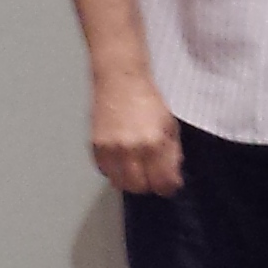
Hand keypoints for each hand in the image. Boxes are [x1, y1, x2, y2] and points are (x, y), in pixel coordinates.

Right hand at [91, 76, 182, 195]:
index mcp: (154, 144)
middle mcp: (131, 149)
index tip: (169, 185)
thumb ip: (172, 154)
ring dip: (130, 181)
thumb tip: (172, 177)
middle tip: (152, 178)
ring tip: (137, 171)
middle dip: (149, 185)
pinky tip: (122, 161)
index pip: (162, 182)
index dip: (168, 187)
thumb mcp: (170, 126)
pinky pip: (105, 171)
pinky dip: (114, 172)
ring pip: (120, 183)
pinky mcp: (95, 146)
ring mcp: (111, 149)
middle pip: (139, 187)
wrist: (120, 81)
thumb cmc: (148, 100)